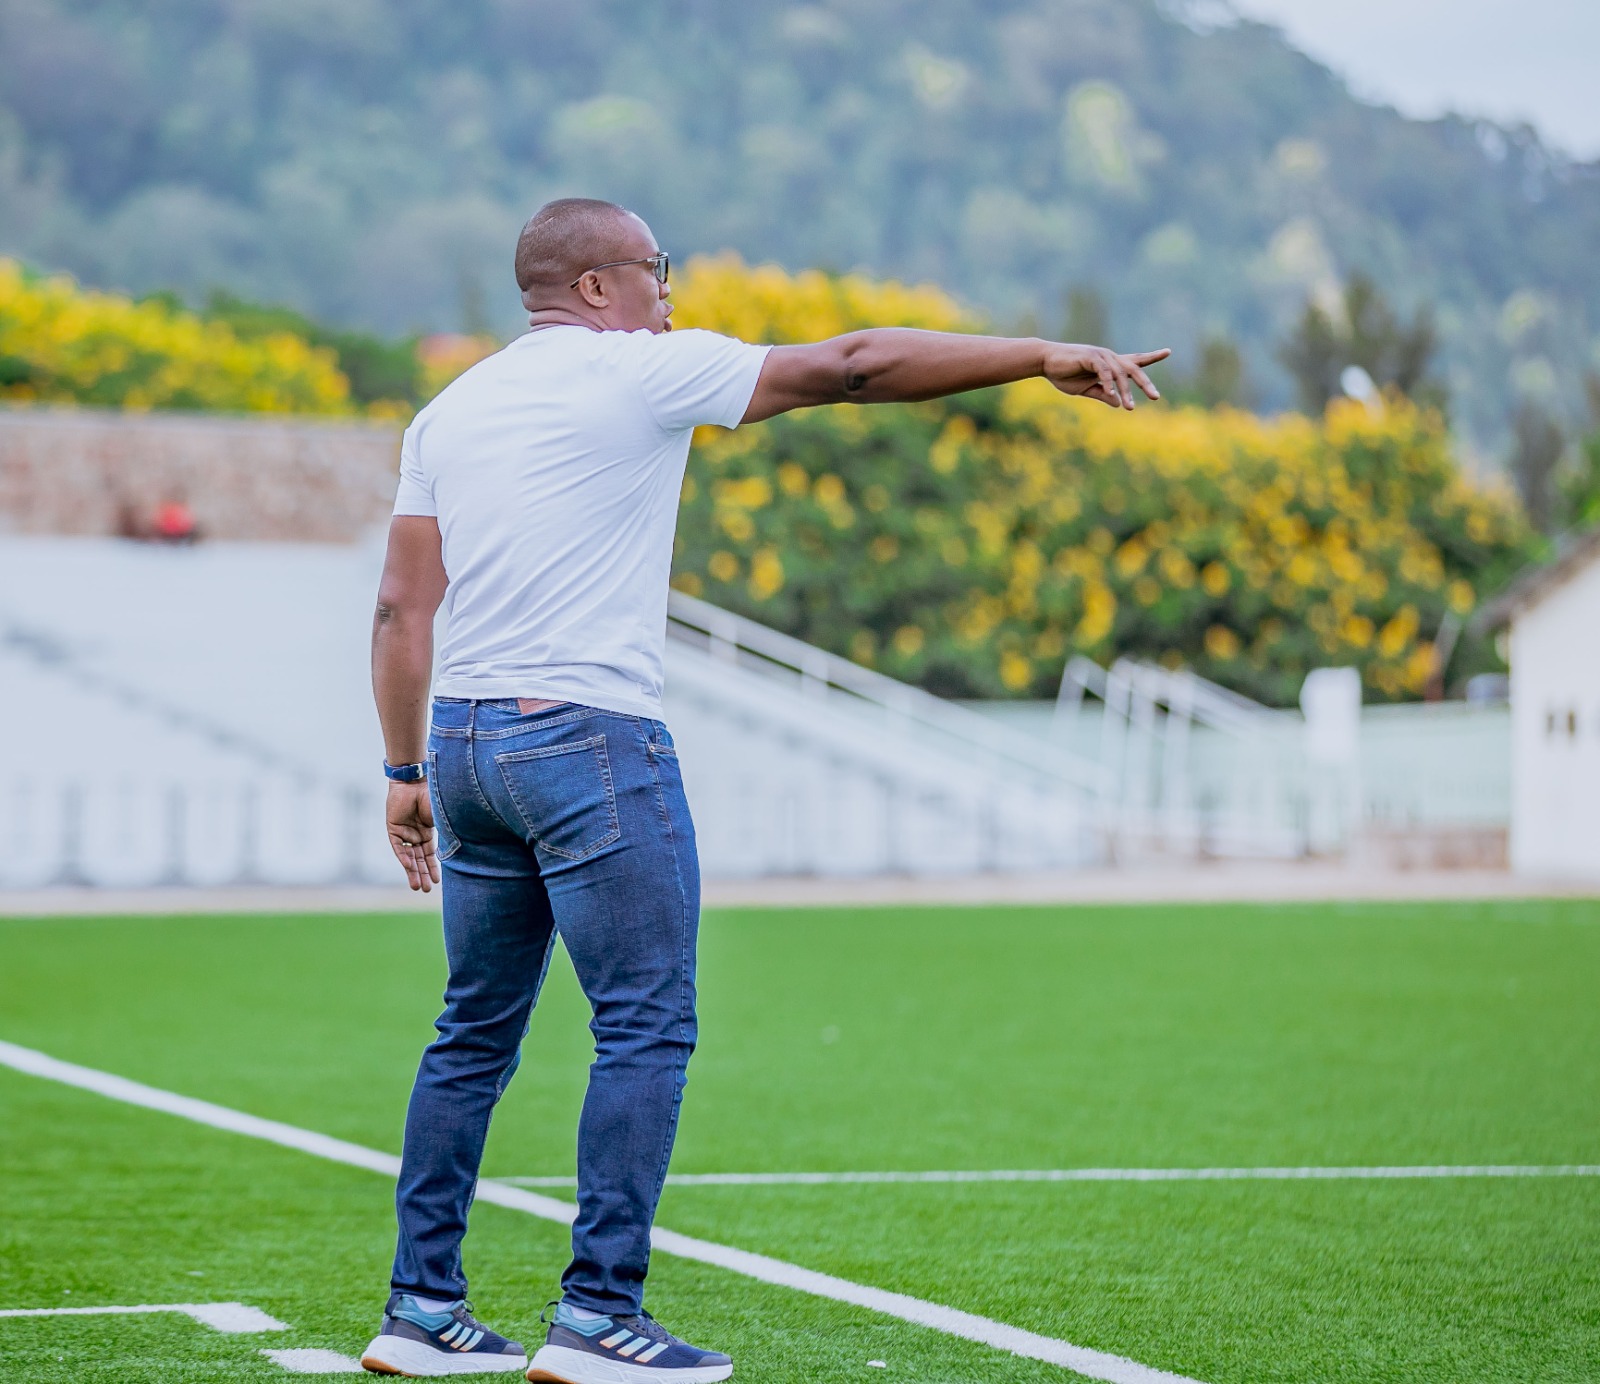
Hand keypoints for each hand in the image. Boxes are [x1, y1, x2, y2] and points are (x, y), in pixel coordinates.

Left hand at [386, 781, 439, 891]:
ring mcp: (405, 832)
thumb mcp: (442, 818)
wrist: (415, 781)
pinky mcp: (393, 828)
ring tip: (417, 886)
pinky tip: (409, 867)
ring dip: (412, 871)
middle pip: (419, 859)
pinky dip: (404, 857)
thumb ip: (446, 833)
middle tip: (426, 890)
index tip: (437, 882)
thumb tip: (456, 851)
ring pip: (409, 856)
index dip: (433, 868)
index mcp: (428, 831)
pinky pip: (398, 846)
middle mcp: (416, 834)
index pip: (430, 855)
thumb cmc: (432, 796)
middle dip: (423, 874)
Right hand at [1043, 345, 1169, 409]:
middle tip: (1156, 397)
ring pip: (1119, 373)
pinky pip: (1104, 371)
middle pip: (1133, 368)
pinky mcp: (1090, 357)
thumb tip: (1118, 404)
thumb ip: (1102, 395)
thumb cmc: (1064, 374)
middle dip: (1145, 383)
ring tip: (1130, 407)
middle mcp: (1109, 358)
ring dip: (1125, 391)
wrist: (1046, 362)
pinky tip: (1112, 394)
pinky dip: (1108, 383)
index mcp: (1110, 365)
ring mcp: (1101, 356)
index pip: (1135, 360)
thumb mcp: (1085, 389)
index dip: (1152, 356)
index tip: (1168, 351)